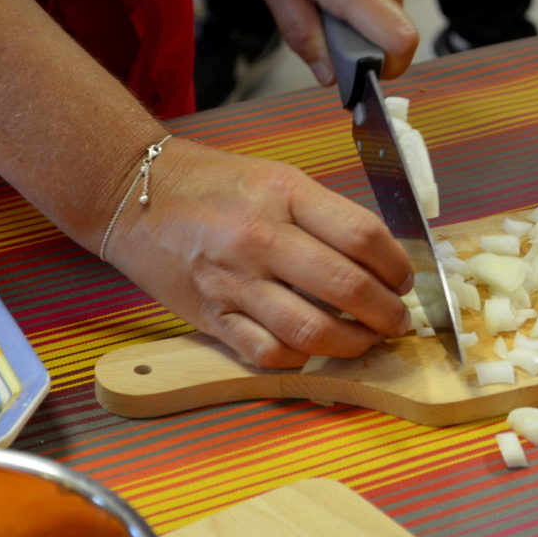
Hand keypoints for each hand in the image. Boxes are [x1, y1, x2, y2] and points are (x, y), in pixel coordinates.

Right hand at [107, 138, 413, 367]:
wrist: (133, 194)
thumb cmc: (210, 183)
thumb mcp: (275, 177)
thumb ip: (324, 214)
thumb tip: (378, 259)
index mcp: (283, 195)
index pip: (363, 236)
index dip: (397, 265)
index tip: (404, 279)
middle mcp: (260, 239)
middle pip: (347, 288)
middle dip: (387, 314)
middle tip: (397, 320)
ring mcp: (233, 282)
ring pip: (312, 332)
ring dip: (354, 344)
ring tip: (366, 341)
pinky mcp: (211, 316)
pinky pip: (267, 353)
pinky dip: (299, 359)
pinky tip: (311, 348)